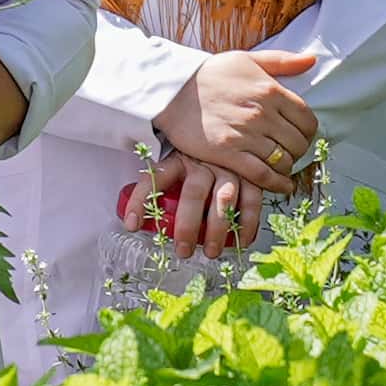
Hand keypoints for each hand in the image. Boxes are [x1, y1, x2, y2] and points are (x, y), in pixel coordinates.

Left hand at [145, 155, 284, 259]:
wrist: (233, 134)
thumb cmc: (198, 159)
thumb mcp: (177, 164)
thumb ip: (161, 186)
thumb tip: (136, 221)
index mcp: (179, 158)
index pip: (155, 177)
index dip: (141, 200)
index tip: (132, 225)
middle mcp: (204, 162)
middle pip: (193, 193)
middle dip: (187, 225)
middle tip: (183, 250)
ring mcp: (229, 168)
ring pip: (224, 198)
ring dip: (218, 228)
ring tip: (211, 252)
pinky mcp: (252, 176)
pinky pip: (252, 201)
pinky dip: (249, 224)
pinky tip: (243, 242)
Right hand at [154, 46, 319, 182]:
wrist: (171, 91)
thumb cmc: (210, 74)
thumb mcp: (247, 59)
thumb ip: (282, 61)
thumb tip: (312, 60)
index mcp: (270, 90)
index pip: (307, 120)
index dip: (308, 132)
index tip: (300, 136)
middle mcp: (262, 113)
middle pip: (298, 143)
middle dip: (299, 151)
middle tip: (290, 152)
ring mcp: (245, 135)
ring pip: (283, 160)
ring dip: (286, 167)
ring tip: (281, 166)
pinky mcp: (228, 154)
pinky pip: (262, 174)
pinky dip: (276, 183)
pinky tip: (281, 185)